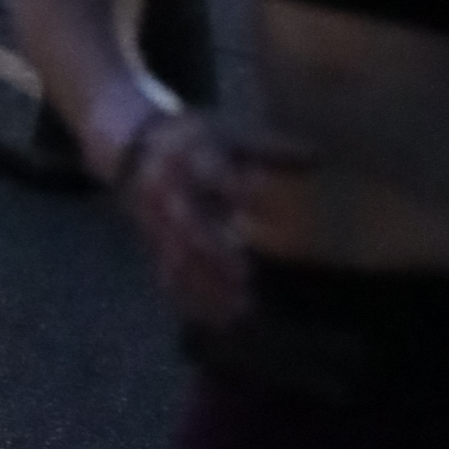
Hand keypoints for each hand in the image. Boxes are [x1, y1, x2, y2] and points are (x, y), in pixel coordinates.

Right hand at [111, 107, 285, 325]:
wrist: (131, 144)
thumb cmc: (195, 137)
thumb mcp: (227, 129)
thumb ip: (268, 147)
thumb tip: (316, 158)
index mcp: (190, 155)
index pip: (211, 172)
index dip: (235, 187)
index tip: (262, 204)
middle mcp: (168, 189)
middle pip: (189, 224)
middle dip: (215, 253)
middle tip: (247, 275)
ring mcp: (155, 219)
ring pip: (177, 257)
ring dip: (205, 286)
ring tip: (239, 309)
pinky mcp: (152, 243)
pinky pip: (166, 275)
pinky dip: (190, 299)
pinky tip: (215, 319)